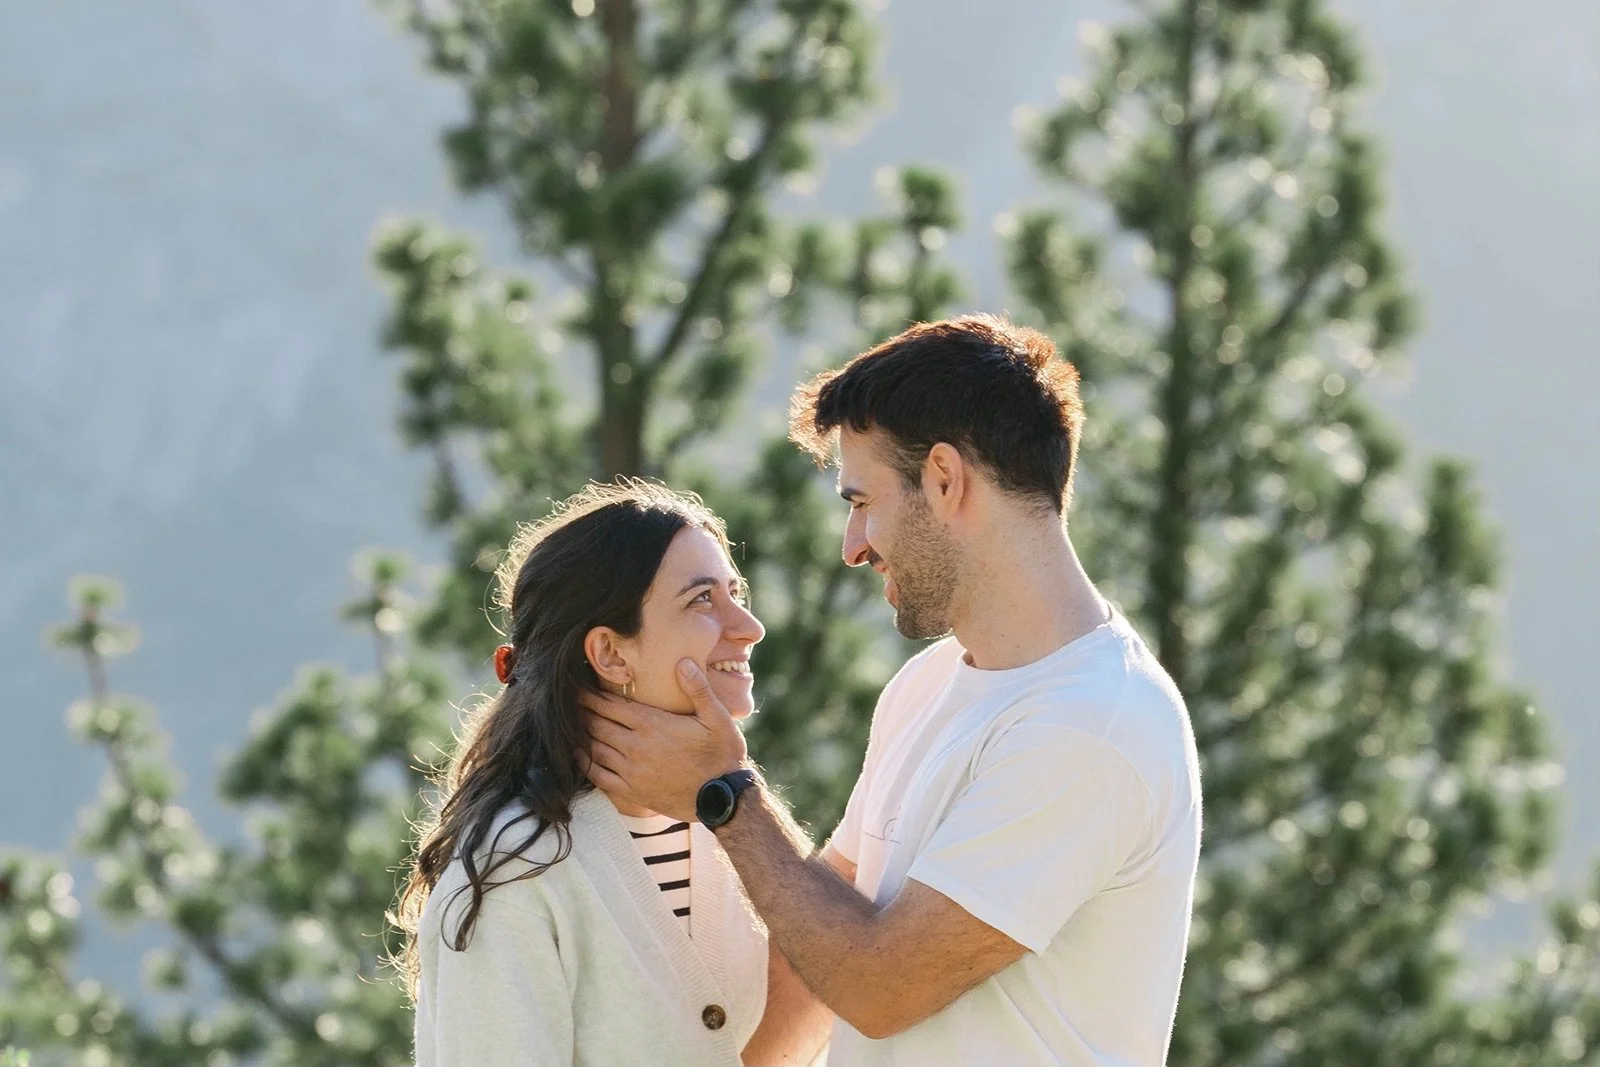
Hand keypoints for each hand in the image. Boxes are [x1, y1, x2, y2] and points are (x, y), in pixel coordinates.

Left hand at [584, 659, 750, 822]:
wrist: (723, 799)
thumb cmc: (722, 755)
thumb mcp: (718, 718)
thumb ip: (698, 689)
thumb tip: (683, 662)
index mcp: (653, 725)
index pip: (610, 705)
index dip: (591, 695)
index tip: (577, 687)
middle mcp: (636, 746)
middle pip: (597, 724)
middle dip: (581, 712)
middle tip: (567, 702)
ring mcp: (631, 771)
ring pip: (594, 748)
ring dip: (580, 735)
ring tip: (569, 725)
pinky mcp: (632, 791)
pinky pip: (598, 776)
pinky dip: (584, 764)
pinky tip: (578, 756)